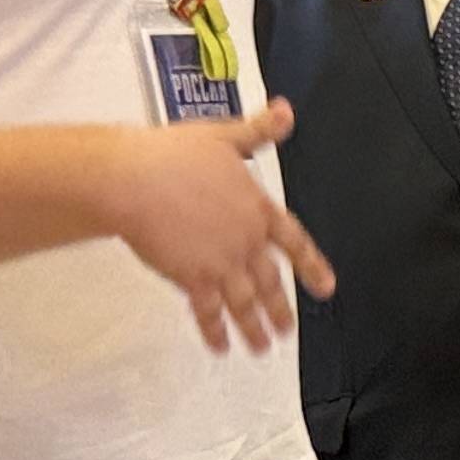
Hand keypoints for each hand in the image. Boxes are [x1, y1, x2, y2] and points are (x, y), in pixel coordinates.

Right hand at [108, 98, 336, 353]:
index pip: (294, 242)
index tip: (325, 287)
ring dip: (254, 329)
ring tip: (263, 348)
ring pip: (244, 303)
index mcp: (257, 209)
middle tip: (287, 330)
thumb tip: (286, 112)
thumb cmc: (172, 154)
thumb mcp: (224, 136)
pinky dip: (215, 331)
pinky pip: (207, 311)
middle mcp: (245, 241)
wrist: (134, 178)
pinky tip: (220, 347)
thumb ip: (258, 130)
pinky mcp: (191, 277)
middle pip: (269, 281)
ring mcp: (220, 262)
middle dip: (279, 309)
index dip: (311, 266)